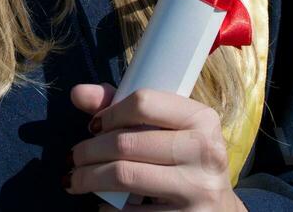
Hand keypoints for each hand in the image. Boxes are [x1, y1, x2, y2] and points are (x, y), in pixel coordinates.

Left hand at [67, 84, 244, 211]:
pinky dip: (108, 208)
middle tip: (74, 157)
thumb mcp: (164, 128)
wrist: (218, 209)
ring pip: (124, 176)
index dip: (109, 112)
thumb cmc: (182, 159)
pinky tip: (103, 203)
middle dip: (89, 150)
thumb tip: (77, 93)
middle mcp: (204, 151)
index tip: (94, 125)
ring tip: (75, 179)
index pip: (143, 102)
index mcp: (201, 118)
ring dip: (88, 177)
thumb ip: (122, 107)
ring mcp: (198, 189)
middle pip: (126, 142)